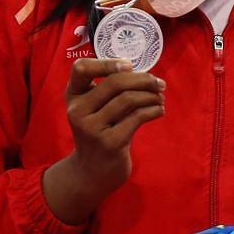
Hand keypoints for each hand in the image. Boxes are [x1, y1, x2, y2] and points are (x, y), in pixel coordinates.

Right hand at [42, 57, 165, 223]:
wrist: (93, 171)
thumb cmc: (100, 133)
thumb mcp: (95, 109)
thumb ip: (108, 90)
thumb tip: (143, 73)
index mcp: (73, 96)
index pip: (81, 68)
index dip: (107, 62)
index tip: (130, 67)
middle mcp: (78, 110)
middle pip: (115, 82)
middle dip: (143, 79)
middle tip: (159, 83)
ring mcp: (92, 128)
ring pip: (129, 99)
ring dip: (151, 96)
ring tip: (160, 98)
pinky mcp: (111, 142)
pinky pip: (138, 117)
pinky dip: (154, 110)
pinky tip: (159, 111)